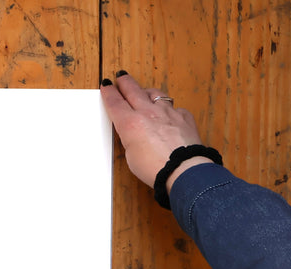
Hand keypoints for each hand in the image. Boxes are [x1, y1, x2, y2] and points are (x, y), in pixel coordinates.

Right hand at [100, 71, 209, 190]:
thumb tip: (133, 132)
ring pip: (155, 94)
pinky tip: (169, 115)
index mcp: (130, 123)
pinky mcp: (183, 117)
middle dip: (125, 82)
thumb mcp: (131, 156)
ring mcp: (168, 112)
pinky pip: (174, 107)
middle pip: (133, 90)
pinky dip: (169, 109)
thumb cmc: (155, 168)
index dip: (109, 92)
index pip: (115, 102)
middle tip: (121, 76)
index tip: (106, 85)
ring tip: (145, 92)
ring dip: (147, 92)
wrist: (182, 169)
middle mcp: (148, 113)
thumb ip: (130, 138)